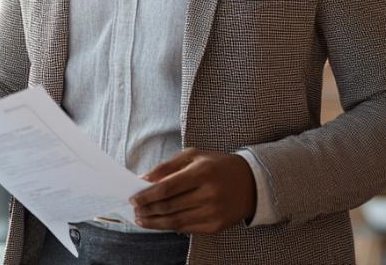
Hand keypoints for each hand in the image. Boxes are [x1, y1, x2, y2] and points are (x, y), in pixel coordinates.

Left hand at [129, 148, 255, 233]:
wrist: (252, 182)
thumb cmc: (216, 165)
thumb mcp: (193, 156)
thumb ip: (167, 167)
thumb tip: (143, 180)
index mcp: (202, 173)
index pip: (167, 189)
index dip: (147, 196)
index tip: (133, 198)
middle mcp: (209, 194)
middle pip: (169, 207)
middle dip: (147, 210)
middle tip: (134, 210)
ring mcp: (214, 212)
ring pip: (176, 221)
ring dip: (155, 222)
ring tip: (142, 220)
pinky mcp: (217, 226)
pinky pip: (188, 229)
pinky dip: (171, 227)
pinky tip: (160, 223)